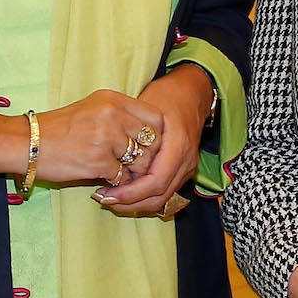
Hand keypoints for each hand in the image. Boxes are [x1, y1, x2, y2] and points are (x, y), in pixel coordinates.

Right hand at [0, 90, 162, 184]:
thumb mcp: (92, 109)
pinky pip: (122, 177)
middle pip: (153, 140)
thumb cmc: (58, 128)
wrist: (26, 142)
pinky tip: (107, 184)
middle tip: (137, 168)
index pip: (156, 117)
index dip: (157, 136)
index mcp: (113, 100)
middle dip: (149, 158)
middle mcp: (113, 115)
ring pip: (141, 161)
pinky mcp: (98, 161)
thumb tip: (147, 139)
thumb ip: (119, 117)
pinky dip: (118, 184)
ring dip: (135, 173)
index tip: (148, 147)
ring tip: (123, 177)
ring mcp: (107, 137)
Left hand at [97, 65, 210, 216]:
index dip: (131, 193)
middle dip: (131, 203)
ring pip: (162, 199)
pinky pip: (164, 191)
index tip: (107, 193)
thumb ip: (132, 134)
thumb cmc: (167, 96)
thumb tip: (107, 159)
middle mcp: (186, 161)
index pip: (156, 182)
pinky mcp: (182, 170)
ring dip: (136, 203)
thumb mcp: (147, 108)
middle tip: (104, 199)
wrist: (192, 93)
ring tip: (110, 198)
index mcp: (178, 146)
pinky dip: (144, 196)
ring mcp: (187, 168)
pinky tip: (124, 191)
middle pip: (159, 196)